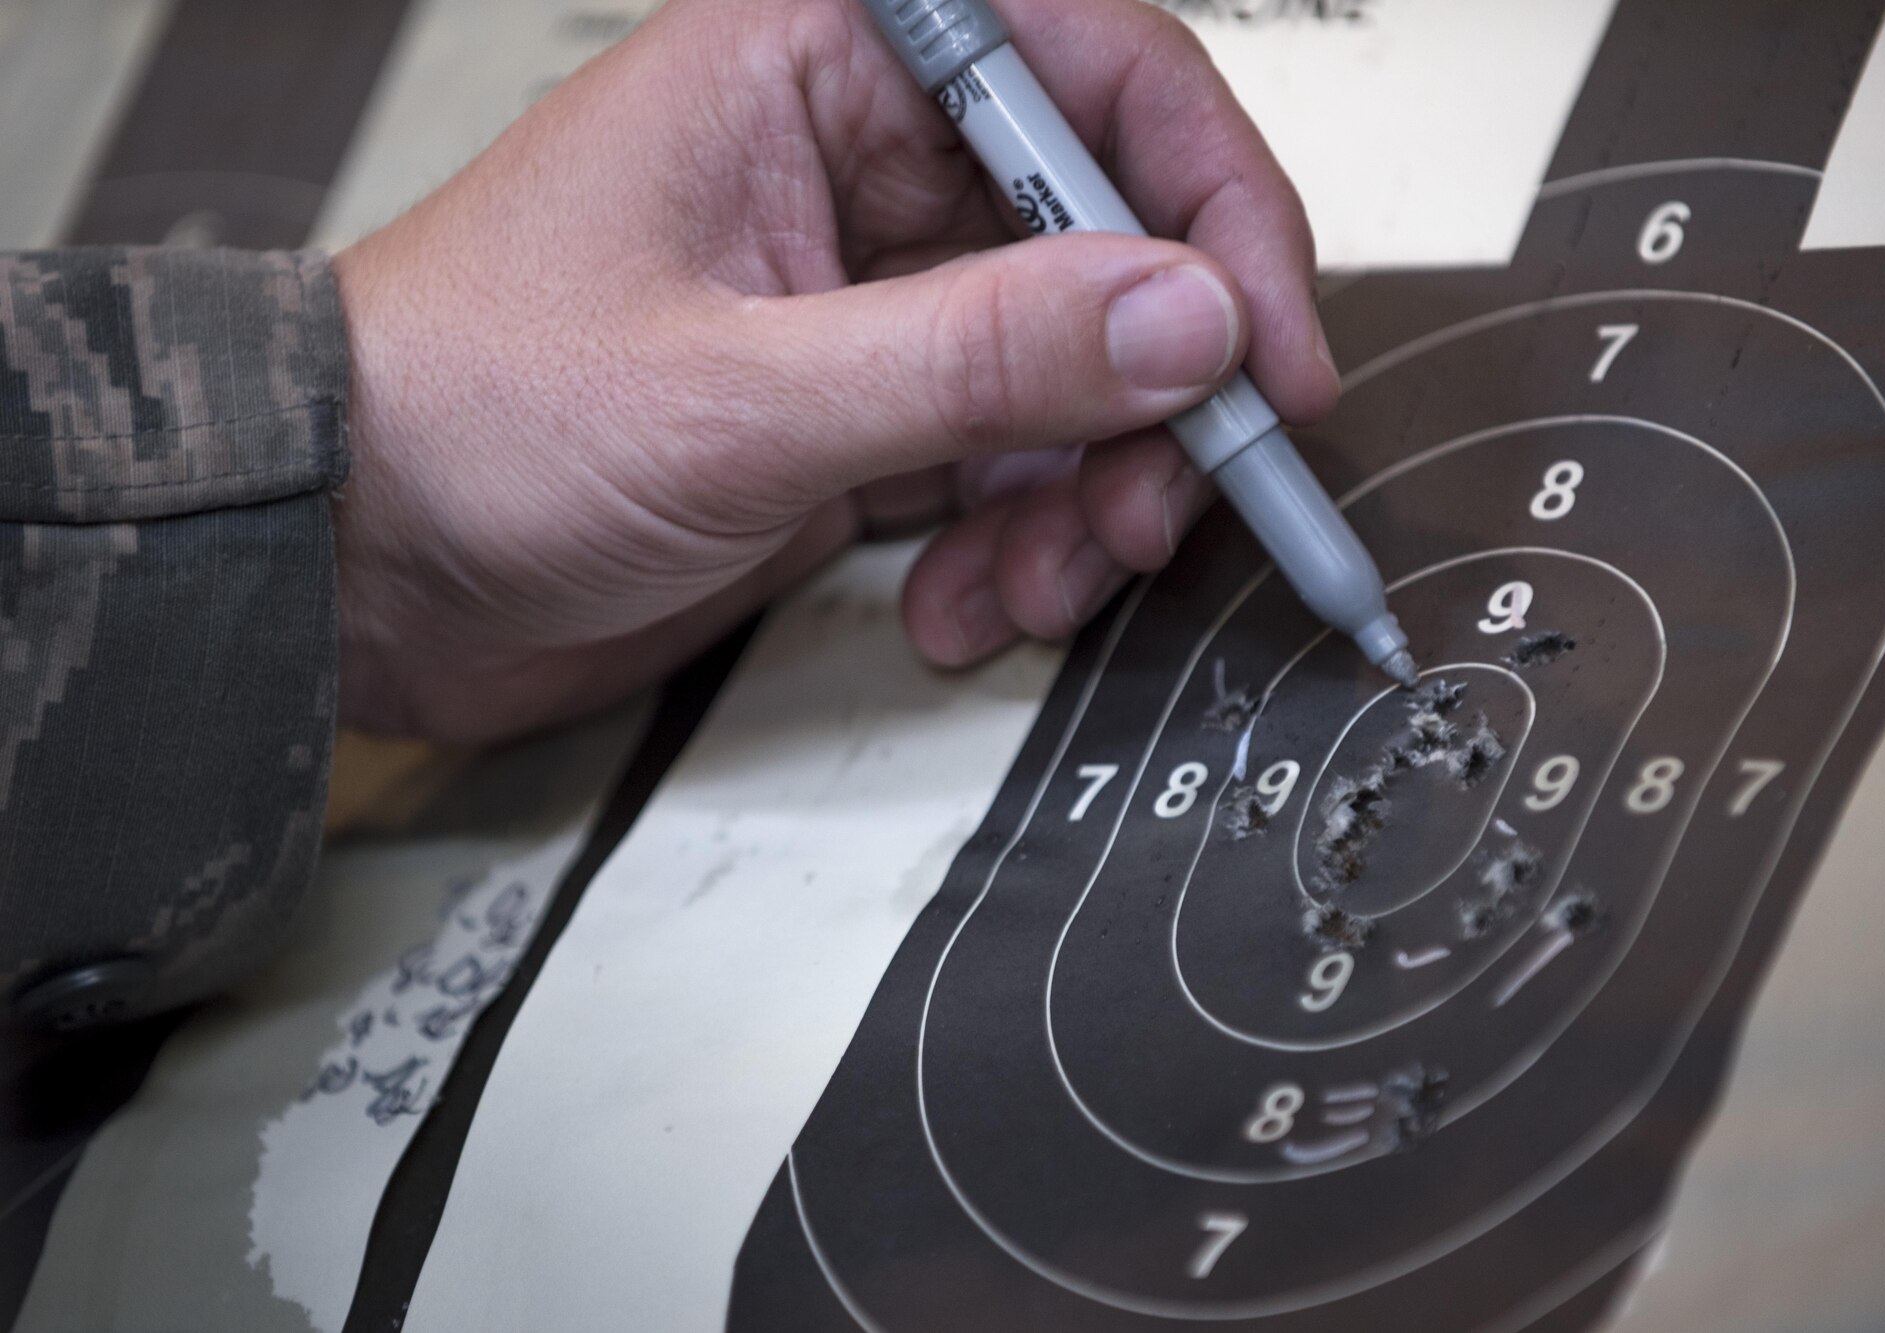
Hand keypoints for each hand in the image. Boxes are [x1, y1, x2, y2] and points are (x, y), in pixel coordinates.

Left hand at [332, 0, 1336, 742]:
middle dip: (1155, 392)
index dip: (1210, 200)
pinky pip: (1007, 466)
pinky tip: (962, 602)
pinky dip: (1014, 546)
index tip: (1261, 348)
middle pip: (1110, 241)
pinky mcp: (862, 416)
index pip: (1092, 72)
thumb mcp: (738, 394)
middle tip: (1163, 506)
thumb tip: (1180, 316)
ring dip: (1089, 495)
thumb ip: (976, 355)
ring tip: (1037, 582)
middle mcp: (859, 166)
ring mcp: (870, 300)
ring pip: (1075, 373)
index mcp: (819, 64)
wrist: (357, 567)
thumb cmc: (464, 416)